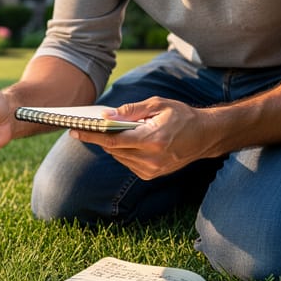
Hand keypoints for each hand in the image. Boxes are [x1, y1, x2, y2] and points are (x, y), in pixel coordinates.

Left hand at [69, 97, 219, 178]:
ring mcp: (151, 170)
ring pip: (118, 157)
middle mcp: (151, 159)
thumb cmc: (181, 116)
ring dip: (112, 145)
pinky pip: (127, 162)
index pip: (113, 140)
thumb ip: (130, 110)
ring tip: (112, 131)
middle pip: (113, 150)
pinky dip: (123, 152)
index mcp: (153, 140)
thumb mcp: (157, 105)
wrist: (205, 136)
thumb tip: (105, 115)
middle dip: (99, 138)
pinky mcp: (151, 176)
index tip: (74, 131)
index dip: (92, 135)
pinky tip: (129, 141)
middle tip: (85, 127)